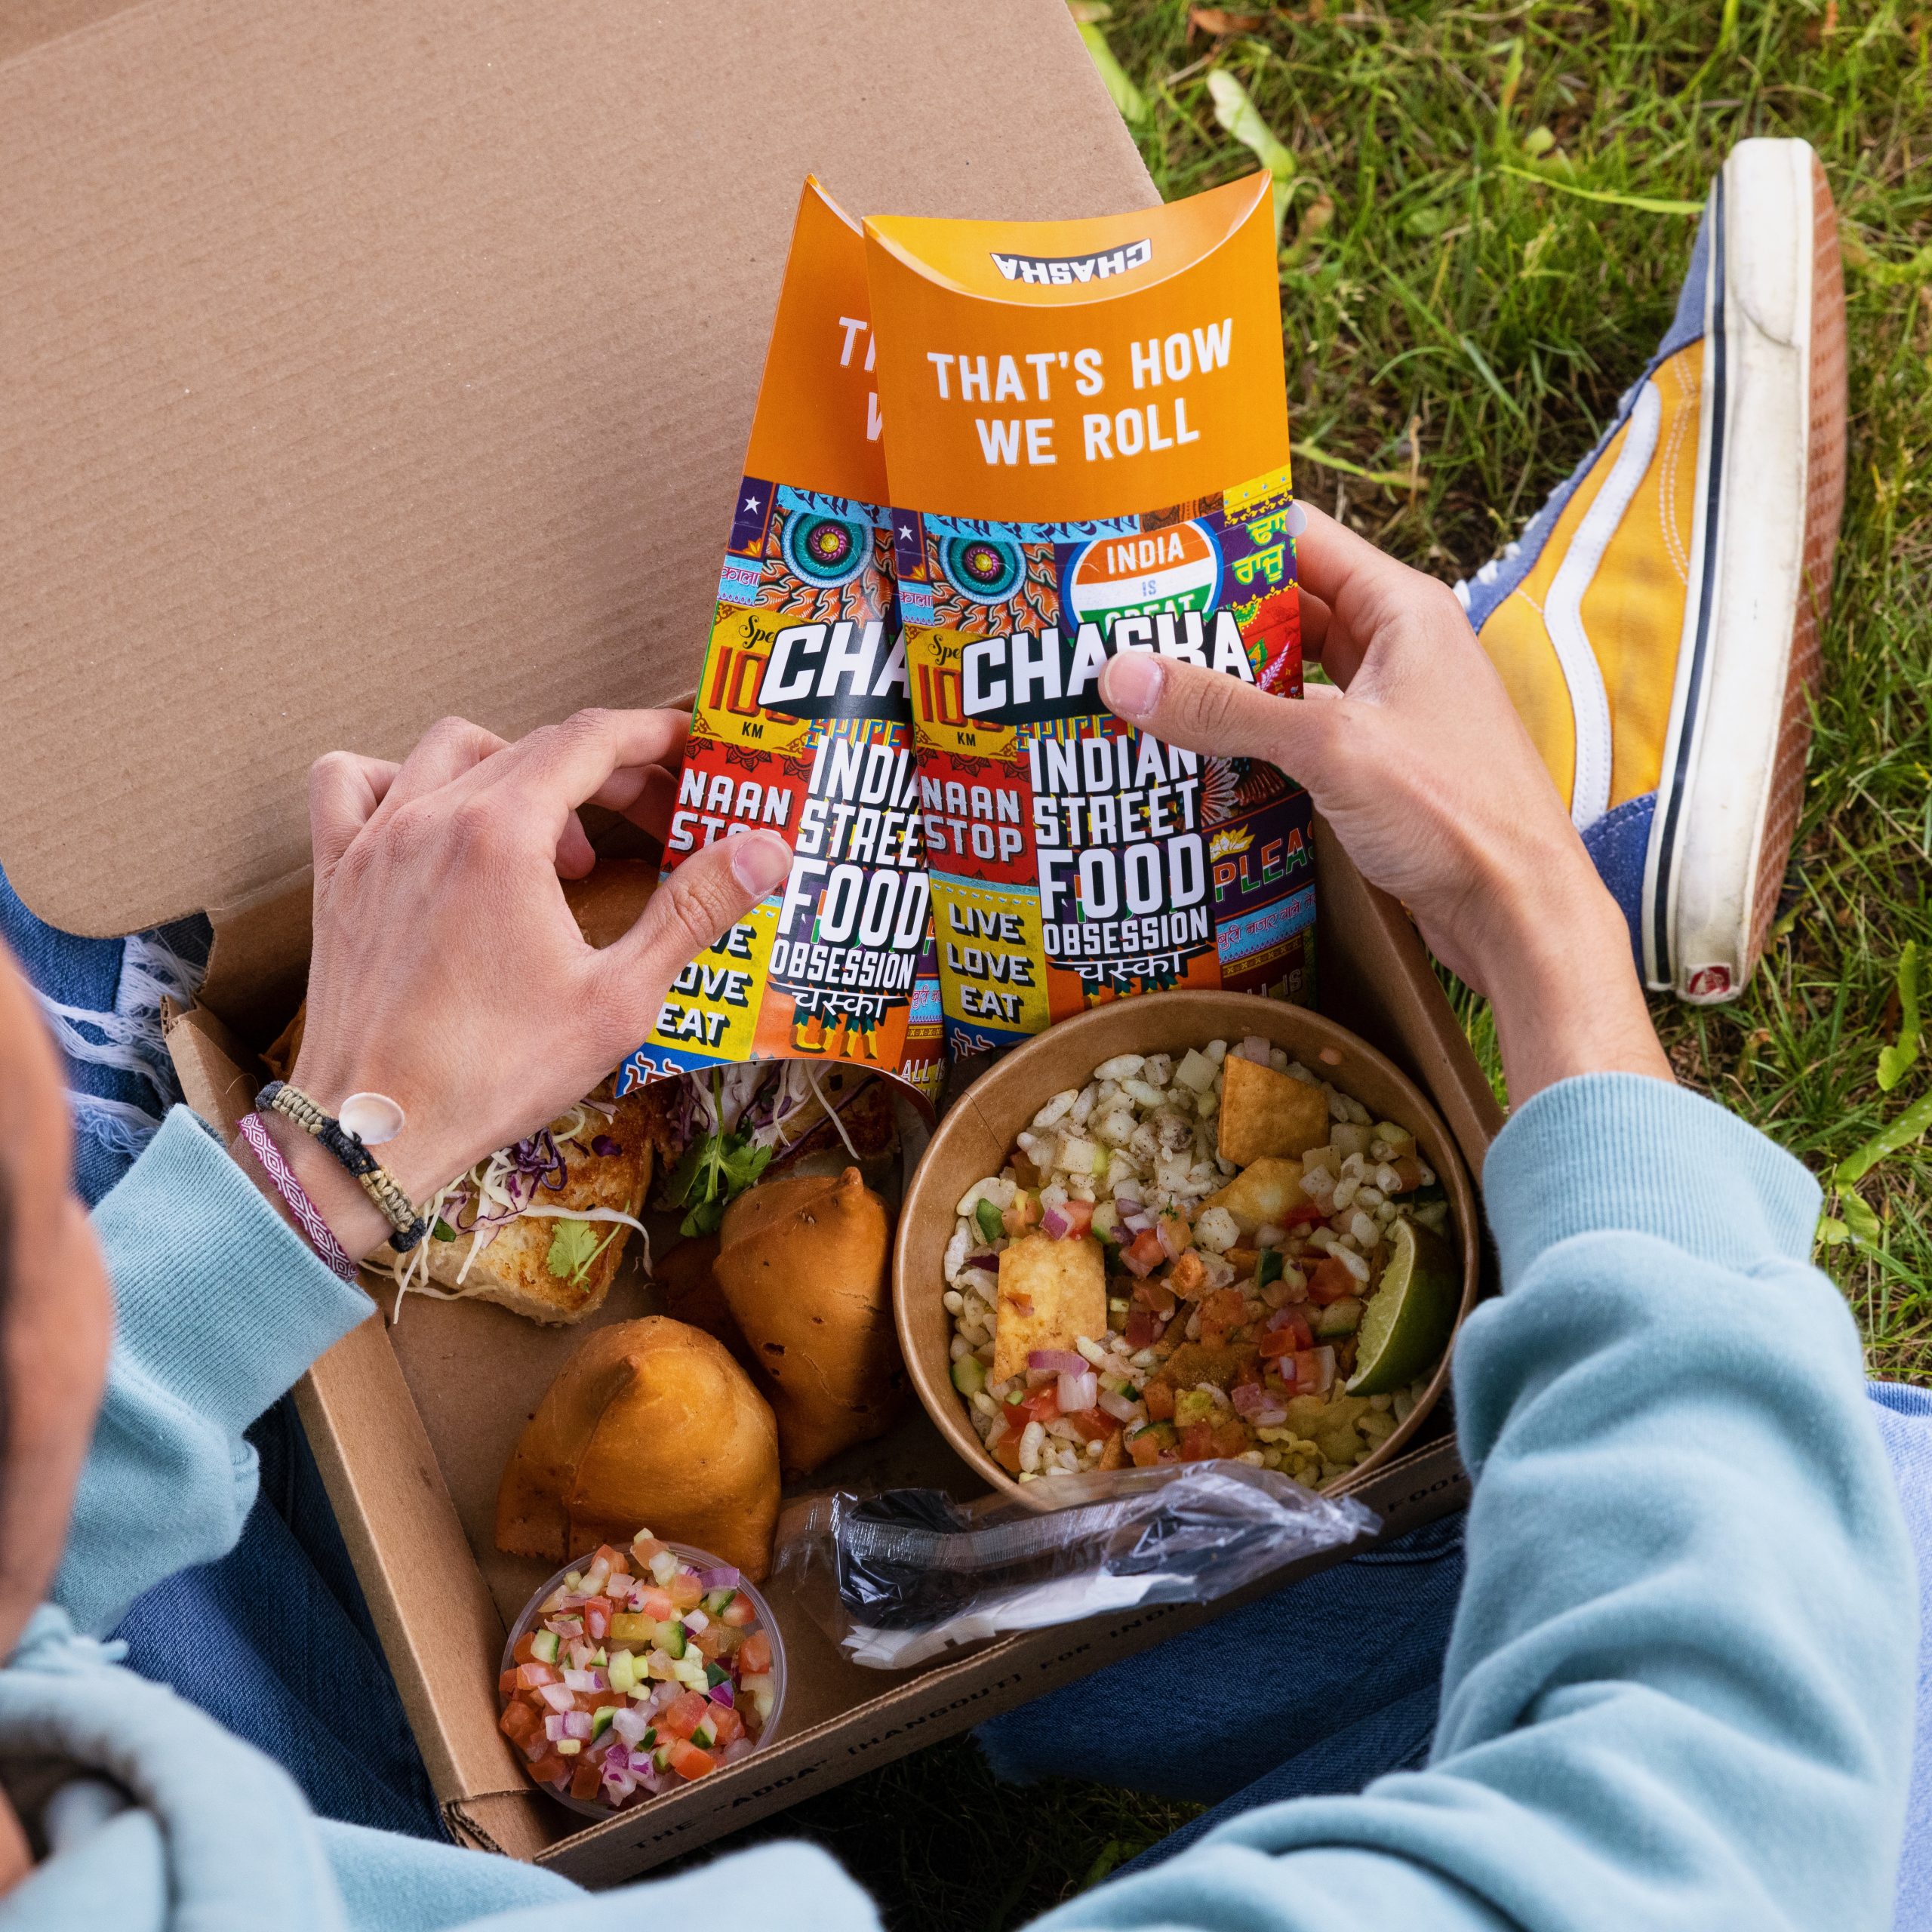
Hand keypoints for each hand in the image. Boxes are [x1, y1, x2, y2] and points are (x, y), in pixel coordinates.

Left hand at [251, 709, 791, 1257]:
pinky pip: (352, 784)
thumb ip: (694, 910)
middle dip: (608, 769)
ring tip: (557, 834)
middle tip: (656, 815)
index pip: (591, 740)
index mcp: (503, 834)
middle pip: (536, 746)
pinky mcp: (336, 877)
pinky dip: (398, 779)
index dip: (652, 736)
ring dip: (517, 768)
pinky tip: (434, 818)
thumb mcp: (619, 997)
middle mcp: (432, 817)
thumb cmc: (493, 1075)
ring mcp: (375, 842)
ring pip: (451, 750)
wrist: (372, 1134)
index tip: (692, 748)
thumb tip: (767, 851)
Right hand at [1098, 506, 1670, 1101]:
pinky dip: (1255, 738)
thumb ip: (1226, 710)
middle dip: (1214, 621)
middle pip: (1288, 609)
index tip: (1155, 553)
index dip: (1227, 539)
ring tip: (1149, 690)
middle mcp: (1400, 646)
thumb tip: (1124, 674)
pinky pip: (1303, 731)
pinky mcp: (1381, 765)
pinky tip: (1201, 756)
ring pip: (1292, 676)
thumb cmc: (1454, 814)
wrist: (1520, 912)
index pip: (1300, 538)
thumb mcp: (1329, 748)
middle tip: (1128, 628)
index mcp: (1403, 609)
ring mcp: (1392, 708)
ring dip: (1231, 685)